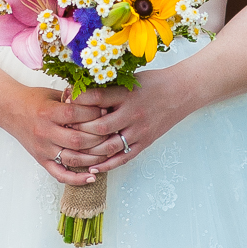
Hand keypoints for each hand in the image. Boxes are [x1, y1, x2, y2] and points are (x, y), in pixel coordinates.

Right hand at [3, 86, 111, 186]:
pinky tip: (91, 177)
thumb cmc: (34, 100)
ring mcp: (43, 149)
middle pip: (78, 140)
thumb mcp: (53, 94)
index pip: (75, 114)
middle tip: (112, 134)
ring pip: (72, 159)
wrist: (10, 109)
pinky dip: (76, 179)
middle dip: (98, 138)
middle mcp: (45, 132)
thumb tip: (100, 102)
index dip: (93, 114)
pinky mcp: (41, 160)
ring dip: (93, 159)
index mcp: (48, 113)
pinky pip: (59, 174)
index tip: (106, 112)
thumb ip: (73, 99)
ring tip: (107, 155)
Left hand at [71, 70, 194, 175]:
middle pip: (99, 127)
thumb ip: (108, 88)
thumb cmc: (153, 82)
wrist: (181, 91)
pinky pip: (124, 158)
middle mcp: (132, 113)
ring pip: (109, 146)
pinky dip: (107, 165)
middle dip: (80, 130)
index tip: (65, 102)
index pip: (96, 98)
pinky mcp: (145, 142)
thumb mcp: (129, 79)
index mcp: (126, 94)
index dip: (78, 101)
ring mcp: (139, 131)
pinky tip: (93, 167)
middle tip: (64, 130)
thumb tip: (80, 93)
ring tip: (73, 152)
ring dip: (89, 151)